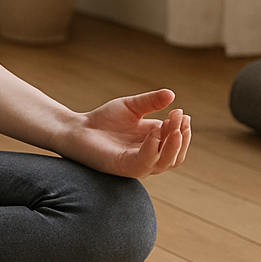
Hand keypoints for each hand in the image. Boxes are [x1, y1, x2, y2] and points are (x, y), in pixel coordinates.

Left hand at [59, 89, 191, 178]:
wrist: (78, 128)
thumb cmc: (104, 120)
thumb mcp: (132, 106)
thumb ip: (151, 101)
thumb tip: (171, 94)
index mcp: (154, 143)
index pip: (177, 142)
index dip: (182, 129)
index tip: (181, 112)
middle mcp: (149, 157)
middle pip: (176, 155)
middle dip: (182, 136)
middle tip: (180, 117)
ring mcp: (138, 164)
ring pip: (165, 163)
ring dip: (173, 145)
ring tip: (174, 127)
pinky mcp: (124, 166)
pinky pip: (144, 163)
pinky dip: (152, 149)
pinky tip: (154, 133)